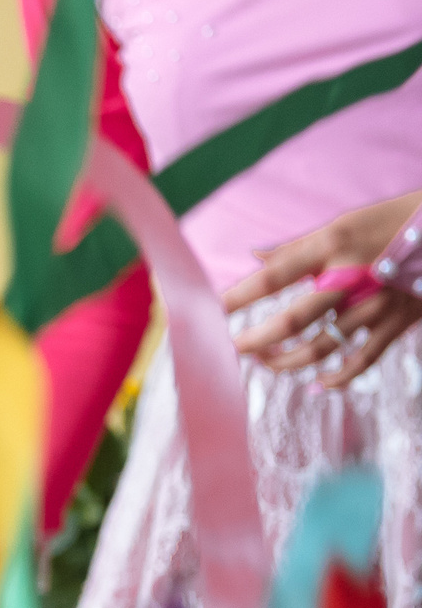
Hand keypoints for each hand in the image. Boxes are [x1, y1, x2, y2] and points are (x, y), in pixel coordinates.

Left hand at [227, 191, 421, 388]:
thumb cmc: (391, 222)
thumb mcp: (344, 223)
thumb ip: (298, 247)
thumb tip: (256, 256)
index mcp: (332, 245)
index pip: (272, 276)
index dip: (237, 297)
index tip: (209, 313)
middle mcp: (352, 276)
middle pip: (292, 320)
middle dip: (255, 340)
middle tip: (233, 349)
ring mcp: (377, 303)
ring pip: (321, 347)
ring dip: (286, 362)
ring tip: (265, 362)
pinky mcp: (398, 322)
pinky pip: (362, 361)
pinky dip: (336, 378)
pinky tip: (316, 384)